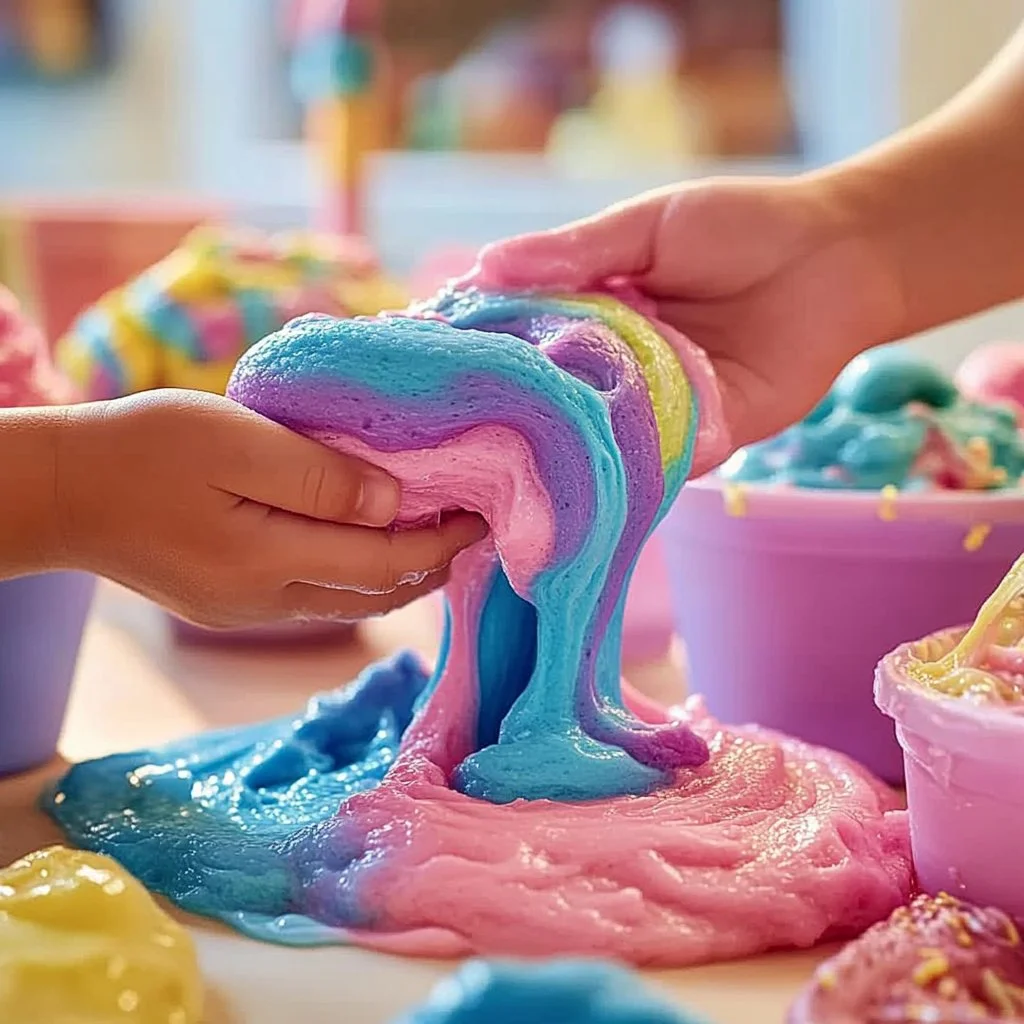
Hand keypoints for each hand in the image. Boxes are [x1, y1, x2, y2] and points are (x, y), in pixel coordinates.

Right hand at [54, 390, 486, 627]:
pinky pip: (318, 598)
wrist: (63, 493)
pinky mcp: (231, 605)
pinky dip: (359, 575)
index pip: (384, 561)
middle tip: (474, 526)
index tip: (482, 512)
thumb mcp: (234, 441)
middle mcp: (265, 602)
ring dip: (399, 575)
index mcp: (268, 561)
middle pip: (375, 593)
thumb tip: (394, 504)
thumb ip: (318, 477)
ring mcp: (246, 611)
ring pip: (349, 602)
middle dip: (432, 564)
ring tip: (438, 537)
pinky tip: (372, 547)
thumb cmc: (143, 449)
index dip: (441, 540)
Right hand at [473, 176, 904, 452]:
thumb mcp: (647, 227)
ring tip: (499, 472)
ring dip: (559, 450)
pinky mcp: (700, 438)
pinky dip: (621, 470)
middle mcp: (615, 365)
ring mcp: (655, 407)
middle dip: (511, 413)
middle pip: (552, 396)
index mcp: (593, 311)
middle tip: (452, 434)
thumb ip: (575, 253)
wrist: (839, 259)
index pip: (524, 339)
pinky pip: (653, 461)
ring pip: (595, 435)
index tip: (431, 369)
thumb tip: (484, 264)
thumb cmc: (742, 228)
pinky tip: (578, 484)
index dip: (484, 352)